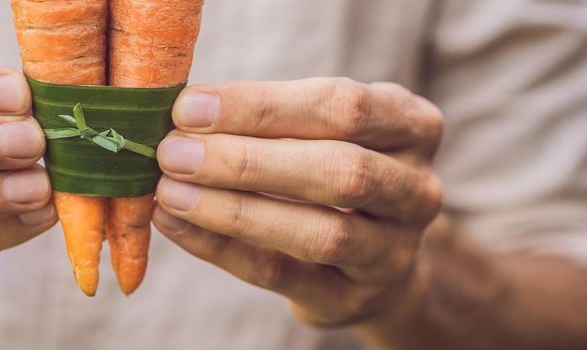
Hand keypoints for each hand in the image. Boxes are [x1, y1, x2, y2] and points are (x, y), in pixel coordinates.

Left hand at [153, 78, 442, 325]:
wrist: (371, 258)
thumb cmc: (327, 168)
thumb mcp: (319, 131)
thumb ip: (266, 119)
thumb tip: (181, 113)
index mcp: (410, 125)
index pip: (341, 106)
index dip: (261, 106)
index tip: (189, 107)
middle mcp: (416, 188)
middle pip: (340, 169)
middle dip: (246, 160)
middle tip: (173, 152)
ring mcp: (394, 250)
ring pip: (321, 232)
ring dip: (234, 209)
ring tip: (170, 191)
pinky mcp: (353, 298)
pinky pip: (282, 274)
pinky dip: (222, 248)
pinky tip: (176, 224)